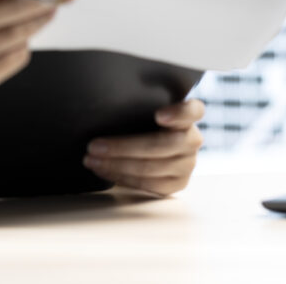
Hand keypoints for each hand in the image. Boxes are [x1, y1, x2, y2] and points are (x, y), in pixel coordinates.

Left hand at [82, 99, 204, 195]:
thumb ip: (139, 103)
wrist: (150, 146)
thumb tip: (106, 100)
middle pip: (161, 145)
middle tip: (95, 146)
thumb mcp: (144, 108)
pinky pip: (148, 184)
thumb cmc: (142, 121)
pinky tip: (104, 170)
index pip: (192, 110)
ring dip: (116, 165)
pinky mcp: (177, 183)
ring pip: (151, 167)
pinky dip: (122, 177)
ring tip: (92, 160)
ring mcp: (187, 164)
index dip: (178, 113)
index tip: (158, 115)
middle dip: (124, 147)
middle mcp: (192, 139)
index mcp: (189, 115)